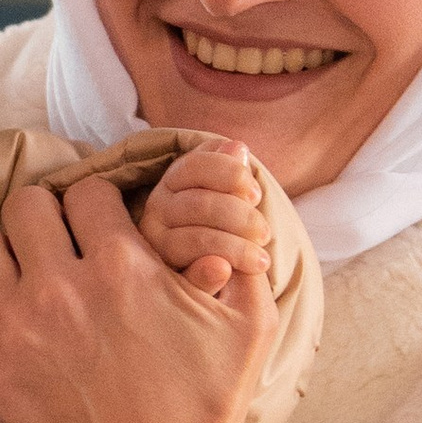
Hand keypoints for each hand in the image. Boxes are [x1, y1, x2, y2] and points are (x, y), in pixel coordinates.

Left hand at [0, 174, 278, 422]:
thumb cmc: (205, 409)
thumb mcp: (252, 327)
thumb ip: (243, 260)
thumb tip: (232, 214)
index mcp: (125, 266)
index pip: (87, 190)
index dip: (96, 205)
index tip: (99, 229)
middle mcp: (64, 288)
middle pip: (26, 204)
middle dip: (45, 219)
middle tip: (58, 248)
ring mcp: (18, 330)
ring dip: (3, 259)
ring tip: (24, 283)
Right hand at [135, 139, 265, 290]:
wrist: (205, 274)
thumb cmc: (223, 224)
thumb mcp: (228, 194)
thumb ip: (232, 172)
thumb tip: (237, 147)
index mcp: (174, 179)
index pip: (196, 165)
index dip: (230, 174)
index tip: (257, 194)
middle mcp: (157, 207)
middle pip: (200, 204)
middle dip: (240, 217)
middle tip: (265, 234)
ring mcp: (156, 241)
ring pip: (197, 238)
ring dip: (236, 248)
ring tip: (262, 260)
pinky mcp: (163, 275)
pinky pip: (188, 273)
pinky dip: (207, 272)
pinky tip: (226, 271)